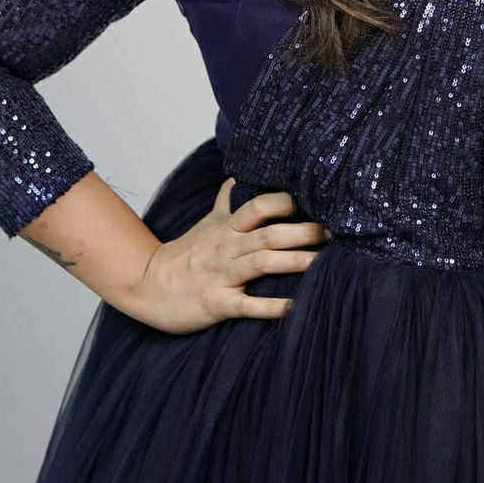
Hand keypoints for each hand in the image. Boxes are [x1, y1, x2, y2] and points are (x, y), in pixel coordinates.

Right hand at [127, 178, 330, 334]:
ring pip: (262, 264)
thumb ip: (228, 199)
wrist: (148, 285)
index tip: (315, 201)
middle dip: (303, 232)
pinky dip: (272, 307)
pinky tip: (296, 307)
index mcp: (227, 226)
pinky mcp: (217, 303)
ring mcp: (222, 275)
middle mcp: (228, 247)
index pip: (258, 206)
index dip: (285, 202)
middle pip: (269, 234)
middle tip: (335, 233)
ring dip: (295, 262)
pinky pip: (248, 305)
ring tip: (324, 263)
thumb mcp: (208, 222)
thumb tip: (241, 174)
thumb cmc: (187, 253)